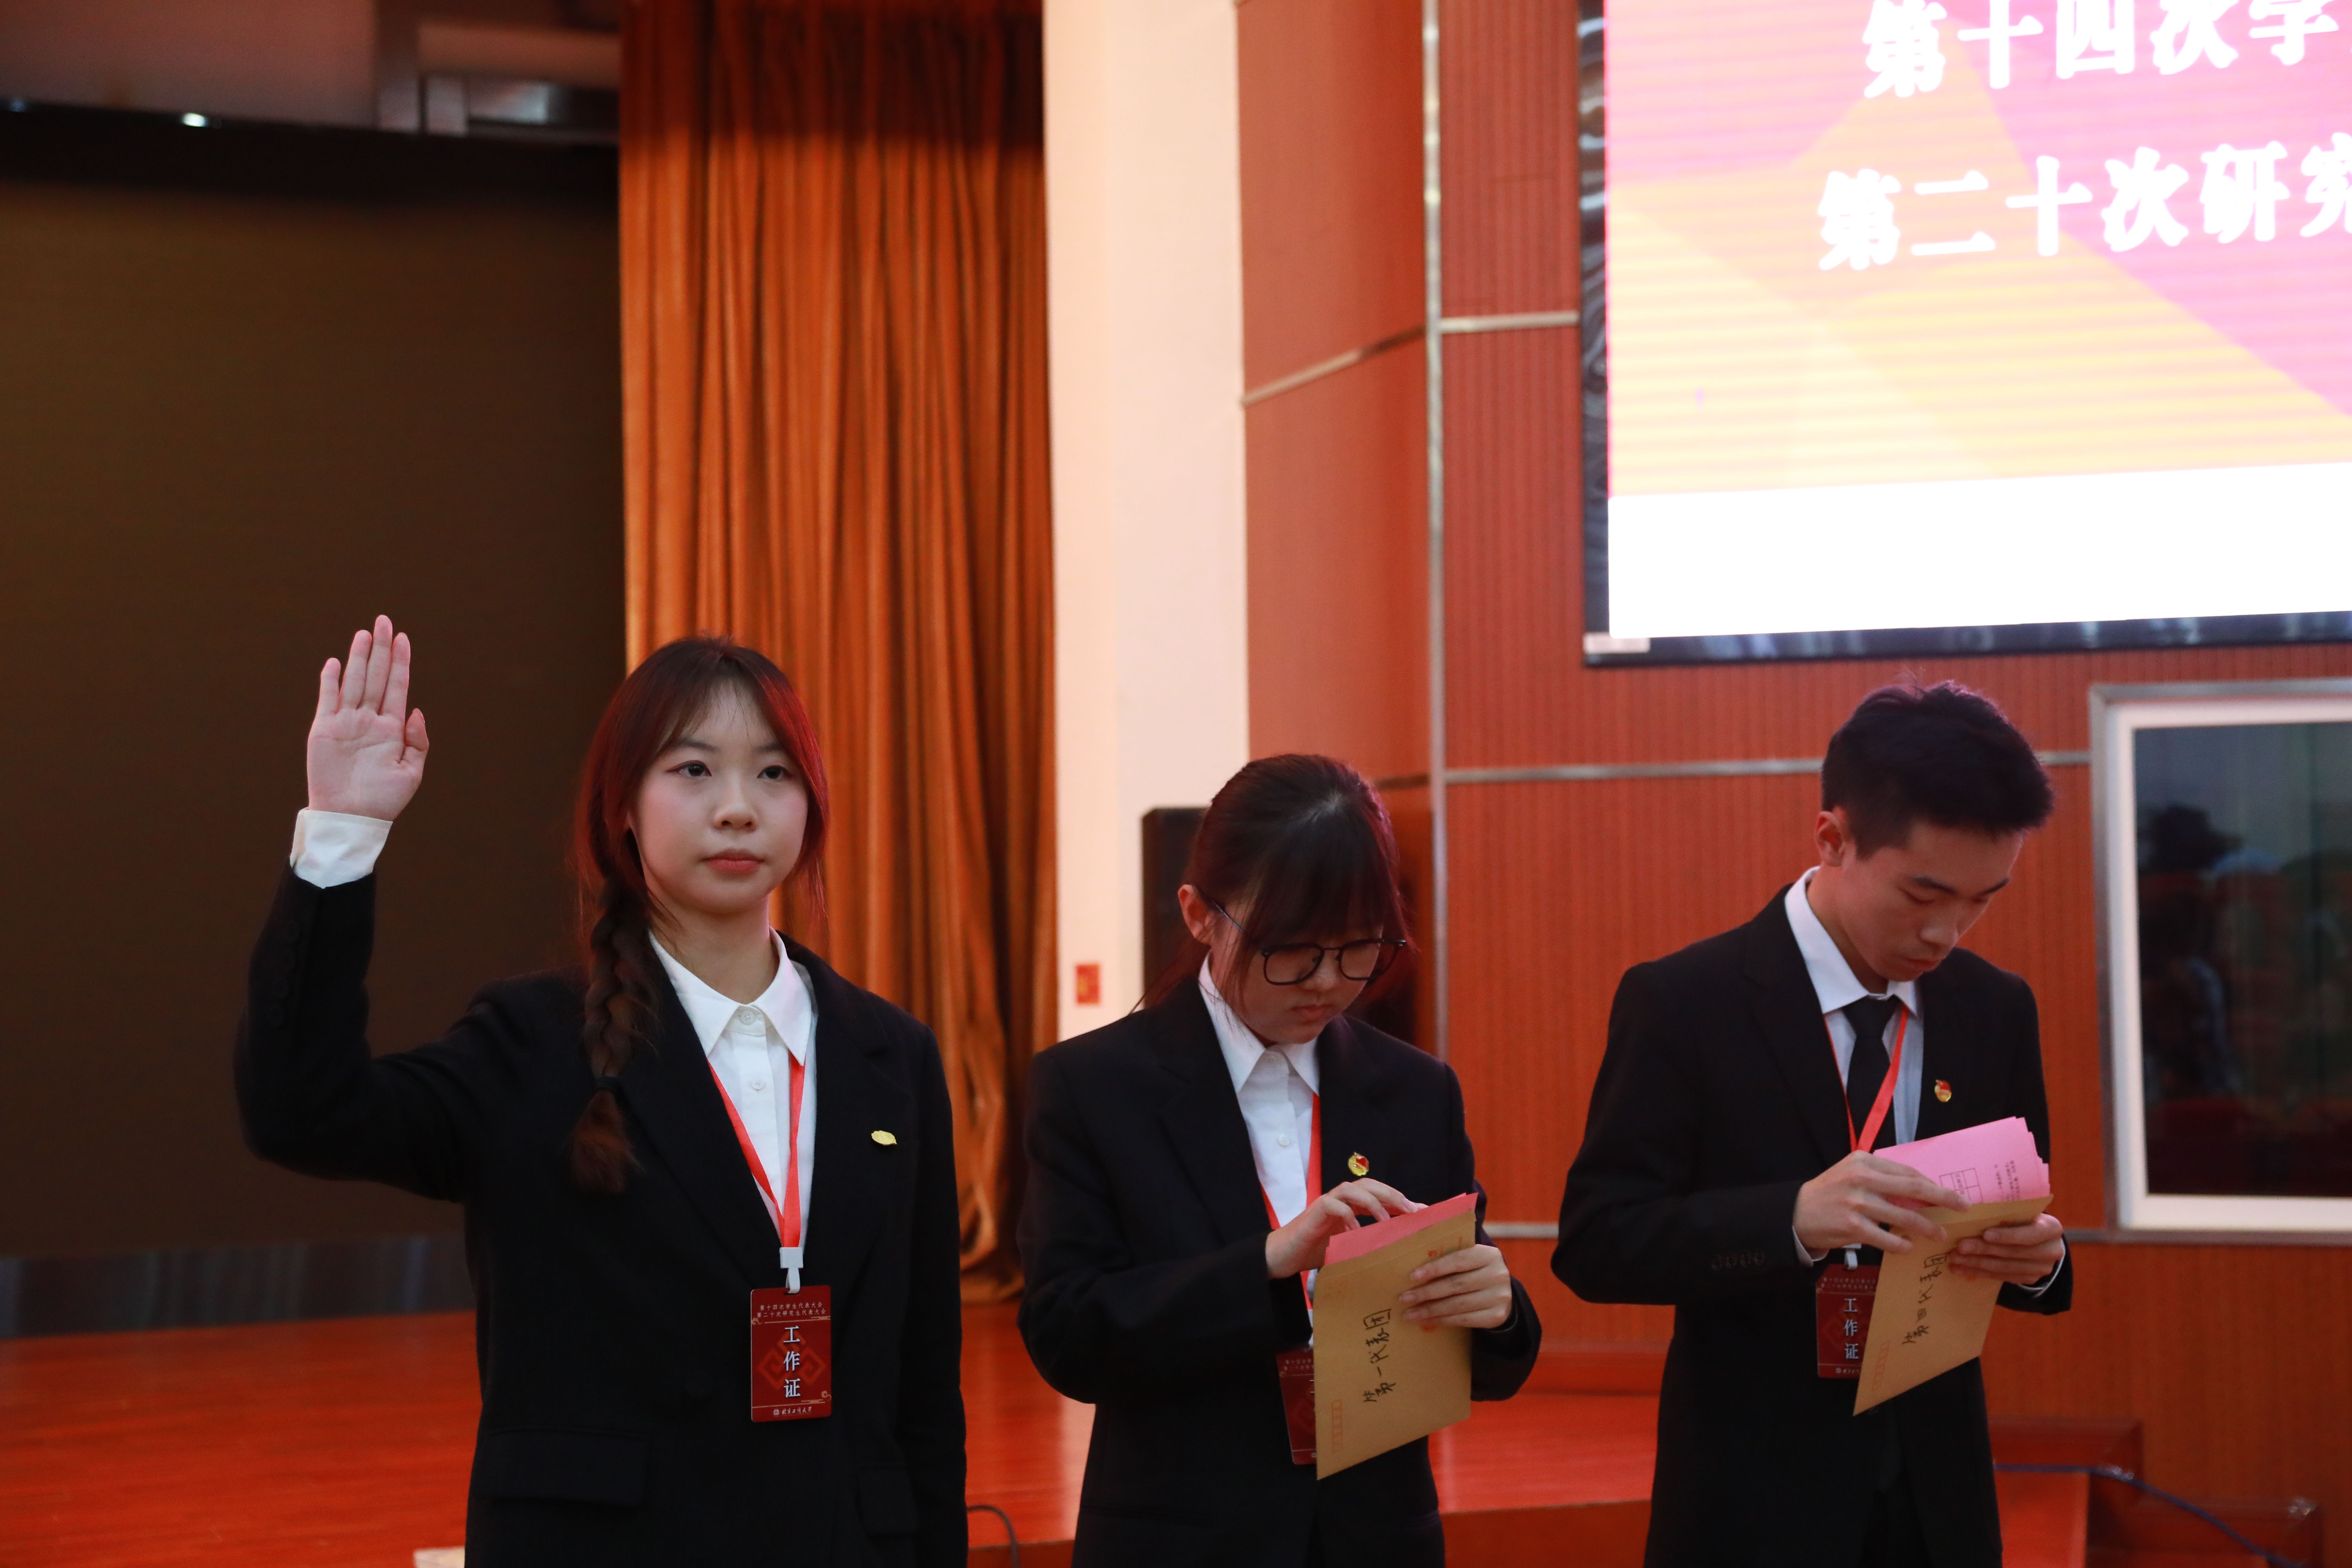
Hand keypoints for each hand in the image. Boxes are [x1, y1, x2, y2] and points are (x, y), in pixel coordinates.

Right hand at [307, 615, 429, 820]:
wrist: (352, 818)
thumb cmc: (383, 801)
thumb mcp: (411, 773)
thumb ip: (418, 741)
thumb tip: (416, 711)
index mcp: (391, 729)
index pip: (397, 686)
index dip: (401, 661)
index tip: (403, 638)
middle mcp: (369, 720)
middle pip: (377, 676)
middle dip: (381, 649)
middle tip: (385, 620)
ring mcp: (346, 723)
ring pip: (354, 681)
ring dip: (359, 657)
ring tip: (365, 633)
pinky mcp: (324, 730)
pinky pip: (327, 700)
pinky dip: (331, 681)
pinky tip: (335, 663)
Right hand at [1265, 1179, 1420, 1280]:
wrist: (1282, 1256)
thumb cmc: (1316, 1251)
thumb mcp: (1349, 1247)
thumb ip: (1368, 1242)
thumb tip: (1397, 1247)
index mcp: (1351, 1206)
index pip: (1379, 1194)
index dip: (1400, 1200)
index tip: (1422, 1213)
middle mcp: (1340, 1200)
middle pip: (1369, 1184)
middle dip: (1392, 1194)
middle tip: (1411, 1211)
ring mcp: (1326, 1203)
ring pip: (1351, 1188)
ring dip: (1371, 1201)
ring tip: (1385, 1219)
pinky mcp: (1313, 1212)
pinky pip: (1333, 1205)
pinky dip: (1347, 1215)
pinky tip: (1355, 1231)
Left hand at [1399, 1243, 1514, 1330]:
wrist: (1502, 1294)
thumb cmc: (1476, 1273)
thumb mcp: (1470, 1261)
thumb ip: (1450, 1259)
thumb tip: (1414, 1272)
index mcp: (1488, 1255)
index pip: (1458, 1260)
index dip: (1435, 1268)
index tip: (1412, 1276)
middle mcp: (1497, 1275)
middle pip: (1455, 1285)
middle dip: (1427, 1292)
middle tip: (1404, 1298)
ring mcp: (1499, 1297)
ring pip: (1458, 1305)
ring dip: (1430, 1310)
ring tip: (1410, 1314)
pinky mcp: (1496, 1316)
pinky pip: (1464, 1319)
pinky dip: (1443, 1320)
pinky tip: (1427, 1320)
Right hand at [1794, 1151, 1970, 1256]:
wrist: (1796, 1213)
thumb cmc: (1829, 1193)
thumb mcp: (1852, 1174)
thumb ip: (1882, 1178)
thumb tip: (1920, 1191)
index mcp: (1864, 1161)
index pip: (1907, 1172)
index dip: (1933, 1184)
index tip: (1951, 1193)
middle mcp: (1862, 1178)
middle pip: (1913, 1187)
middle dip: (1943, 1198)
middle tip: (1963, 1207)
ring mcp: (1857, 1202)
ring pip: (1904, 1215)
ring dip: (1927, 1227)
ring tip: (1940, 1234)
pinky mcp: (1853, 1226)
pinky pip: (1886, 1237)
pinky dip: (1901, 1244)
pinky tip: (1908, 1247)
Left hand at [1953, 1213, 2064, 1282]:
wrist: (2038, 1238)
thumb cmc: (2023, 1217)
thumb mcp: (2021, 1211)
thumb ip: (2007, 1212)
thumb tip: (1970, 1207)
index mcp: (2052, 1229)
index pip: (2031, 1234)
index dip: (2008, 1236)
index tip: (1985, 1234)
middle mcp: (2052, 1251)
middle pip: (2013, 1252)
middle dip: (1984, 1250)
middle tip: (1960, 1246)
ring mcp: (2041, 1268)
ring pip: (2005, 1267)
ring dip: (1977, 1263)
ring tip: (1955, 1259)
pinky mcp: (2029, 1279)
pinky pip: (2001, 1277)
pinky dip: (1978, 1272)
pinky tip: (1960, 1269)